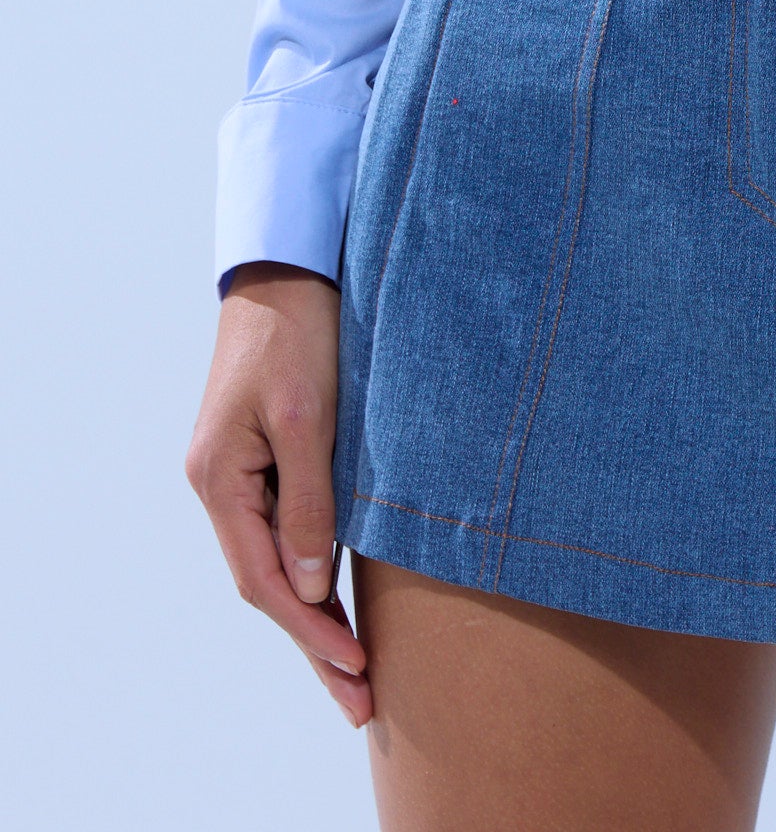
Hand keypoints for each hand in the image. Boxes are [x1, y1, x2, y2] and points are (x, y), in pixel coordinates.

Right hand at [185, 262, 370, 724]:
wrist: (290, 270)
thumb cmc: (300, 333)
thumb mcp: (309, 417)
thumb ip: (308, 501)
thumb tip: (311, 585)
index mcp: (220, 481)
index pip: (265, 580)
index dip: (310, 630)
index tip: (356, 668)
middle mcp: (221, 487)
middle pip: (268, 586)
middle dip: (315, 644)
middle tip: (361, 701)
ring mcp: (240, 476)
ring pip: (278, 564)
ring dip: (316, 615)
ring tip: (357, 669)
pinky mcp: (266, 460)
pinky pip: (288, 532)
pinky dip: (315, 571)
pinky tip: (340, 599)